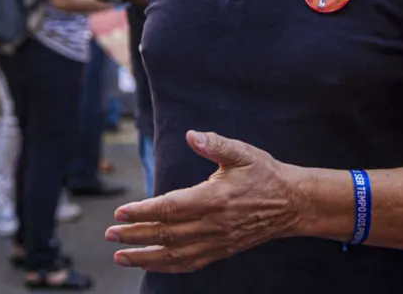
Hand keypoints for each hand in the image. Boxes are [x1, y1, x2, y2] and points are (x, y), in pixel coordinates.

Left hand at [106, 132, 298, 272]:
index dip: (143, 211)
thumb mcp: (242, 152)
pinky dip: (167, 267)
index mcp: (215, 199)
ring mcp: (217, 241)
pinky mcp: (221, 251)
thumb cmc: (264, 174)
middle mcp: (213, 224)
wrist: (292, 203)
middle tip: (111, 235)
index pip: (170, 208)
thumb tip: (192, 135)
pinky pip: (190, 264)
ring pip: (175, 255)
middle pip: (167, 234)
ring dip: (145, 257)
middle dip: (135, 235)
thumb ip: (215, 144)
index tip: (121, 212)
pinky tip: (150, 264)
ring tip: (120, 256)